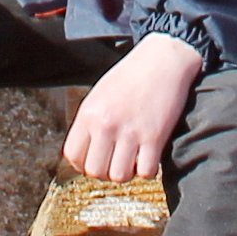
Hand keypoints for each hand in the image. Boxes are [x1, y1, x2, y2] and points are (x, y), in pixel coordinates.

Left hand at [62, 33, 206, 183]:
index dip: (84, 164)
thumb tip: (86, 152)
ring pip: (119, 176)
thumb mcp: (100, 95)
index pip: (73, 156)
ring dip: (127, 172)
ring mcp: (130, 132)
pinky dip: (148, 169)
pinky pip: (146, 172)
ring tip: (133, 158)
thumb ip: (90, 122)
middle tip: (116, 160)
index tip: (97, 159)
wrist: (163, 59)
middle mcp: (106, 124)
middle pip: (95, 171)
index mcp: (88, 113)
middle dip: (105, 171)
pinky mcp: (155, 137)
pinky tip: (149, 155)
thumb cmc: (132, 76)